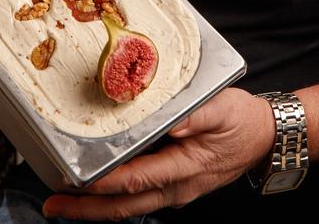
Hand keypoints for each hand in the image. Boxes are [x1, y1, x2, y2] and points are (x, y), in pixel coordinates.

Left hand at [42, 87, 273, 220]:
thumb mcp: (223, 108)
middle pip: (125, 206)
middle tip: (54, 206)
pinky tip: (97, 192)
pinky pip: (139, 199)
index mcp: (185, 167)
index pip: (138, 180)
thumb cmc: (242, 120)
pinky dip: (114, 199)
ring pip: (130, 207)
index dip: (106, 183)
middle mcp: (177, 187)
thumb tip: (174, 122)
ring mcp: (175, 191)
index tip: (78, 182)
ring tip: (64, 203)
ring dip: (96, 208)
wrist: (264, 137)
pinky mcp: (174, 186)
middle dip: (87, 209)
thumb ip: (197, 115)